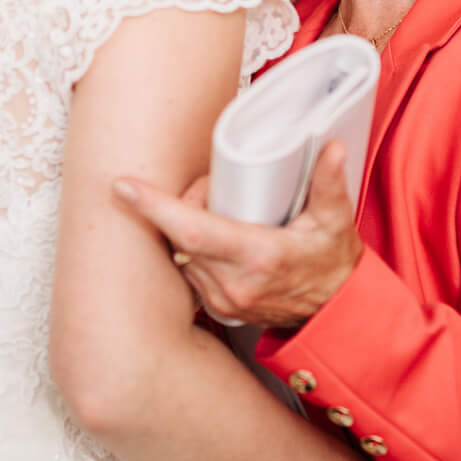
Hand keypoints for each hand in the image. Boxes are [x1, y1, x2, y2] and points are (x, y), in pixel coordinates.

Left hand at [115, 140, 361, 329]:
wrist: (335, 312)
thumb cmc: (333, 265)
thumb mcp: (336, 221)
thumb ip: (330, 183)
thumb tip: (332, 148)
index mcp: (259, 256)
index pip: (193, 231)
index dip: (155, 207)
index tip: (124, 185)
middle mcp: (234, 283)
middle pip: (180, 235)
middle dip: (180, 204)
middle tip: (210, 187)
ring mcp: (223, 299)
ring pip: (180, 253)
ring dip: (185, 225)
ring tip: (217, 209)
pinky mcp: (218, 306)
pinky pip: (188, 268)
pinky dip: (191, 247)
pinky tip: (210, 235)